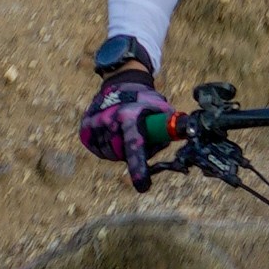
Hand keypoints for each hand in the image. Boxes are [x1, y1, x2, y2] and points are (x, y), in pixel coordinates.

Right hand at [79, 59, 158, 191]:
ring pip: (110, 154)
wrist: (118, 82)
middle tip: (136, 136)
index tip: (143, 187)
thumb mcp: (160, 106)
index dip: (139, 169)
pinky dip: (106, 147)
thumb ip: (168, 124)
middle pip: (122, 154)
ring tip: (123, 130)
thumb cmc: (143, 98)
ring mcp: (94, 126)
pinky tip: (111, 132)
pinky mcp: (85, 130)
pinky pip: (98, 150)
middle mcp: (108, 121)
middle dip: (131, 151)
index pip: (134, 147)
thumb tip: (183, 136)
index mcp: (129, 117)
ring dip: (118, 150)